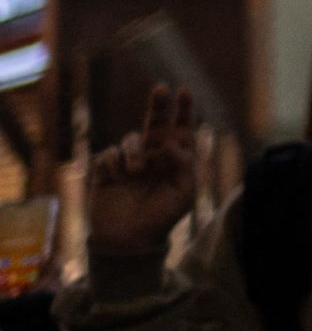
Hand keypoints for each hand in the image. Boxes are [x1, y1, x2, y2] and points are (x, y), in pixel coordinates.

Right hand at [85, 86, 200, 267]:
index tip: (184, 90)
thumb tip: (171, 141)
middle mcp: (153, 155)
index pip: (181, 128)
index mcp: (175, 158)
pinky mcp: (107, 172)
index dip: (183, 109)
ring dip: (134, 150)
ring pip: (131, 138)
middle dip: (158, 104)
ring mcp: (129, 162)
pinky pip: (108, 155)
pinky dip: (114, 162)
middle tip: (161, 88)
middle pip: (155, 122)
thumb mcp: (185, 192)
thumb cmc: (162, 217)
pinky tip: (117, 176)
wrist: (130, 242)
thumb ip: (185, 164)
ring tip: (137, 170)